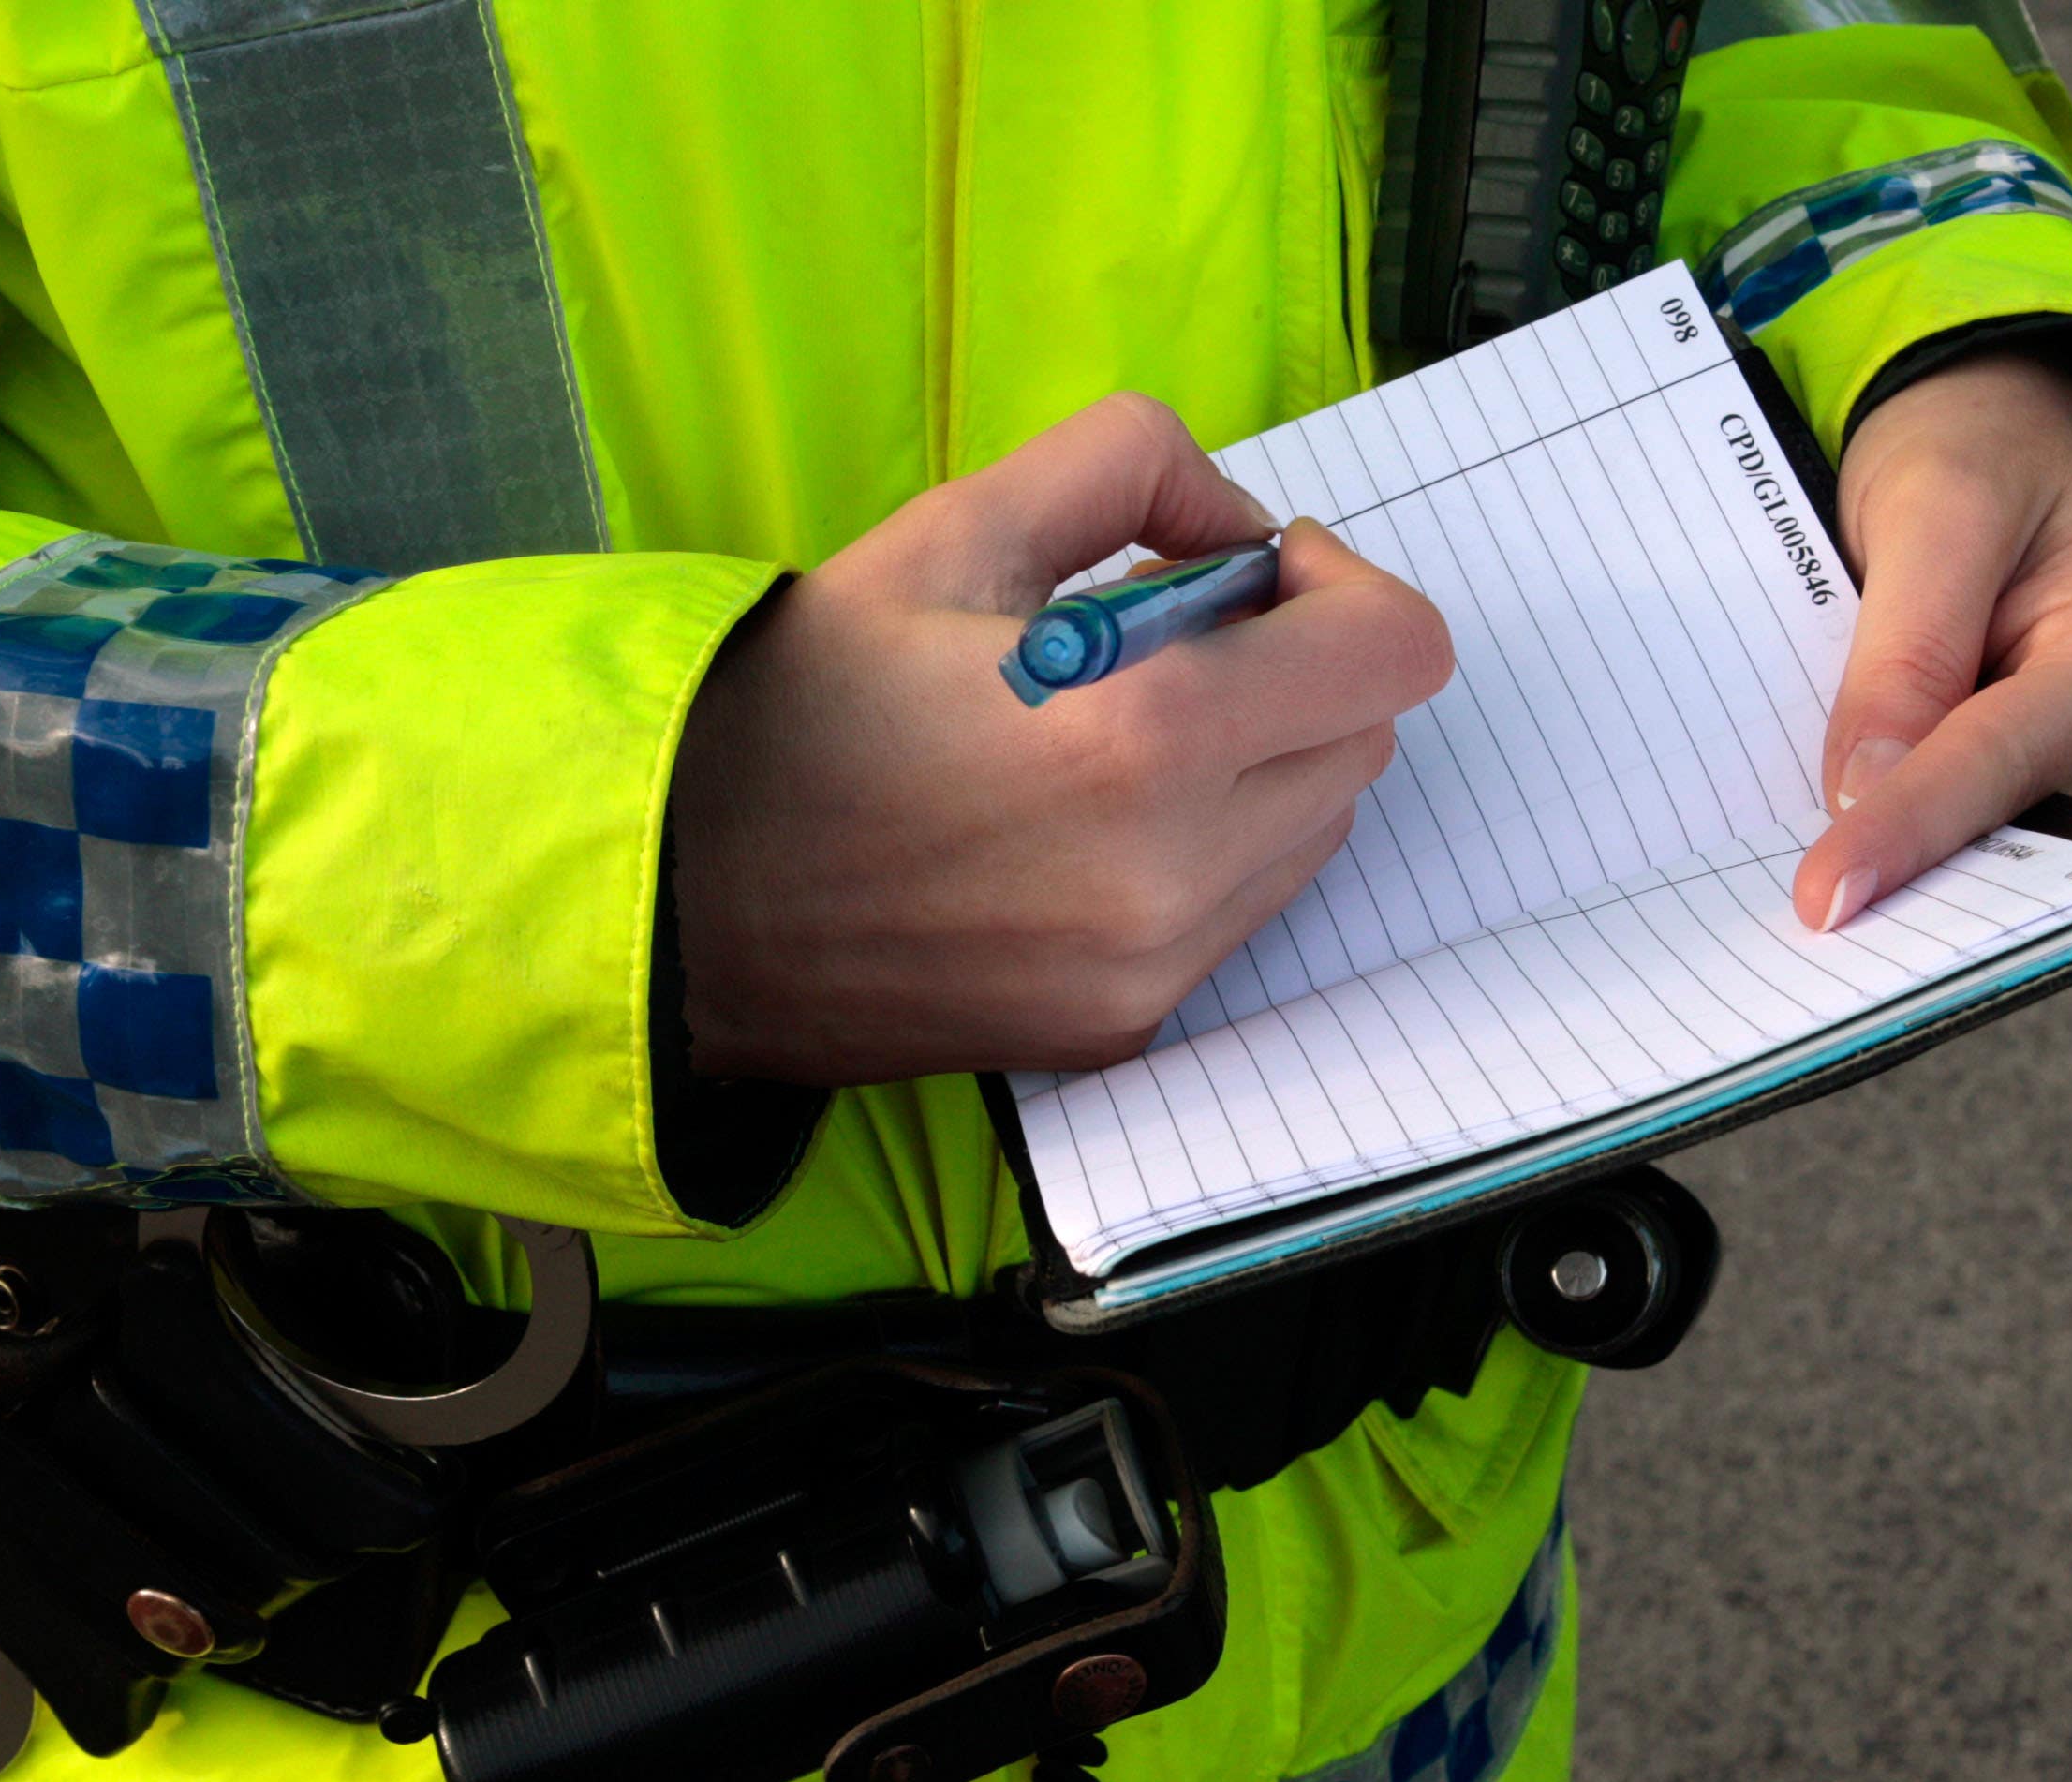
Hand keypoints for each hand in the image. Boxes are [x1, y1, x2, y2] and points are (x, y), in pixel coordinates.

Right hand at [670, 393, 1453, 1083]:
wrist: (679, 900)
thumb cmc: (801, 707)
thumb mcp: (953, 526)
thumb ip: (1128, 463)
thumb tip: (1234, 523)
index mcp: (1147, 737)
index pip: (1392, 654)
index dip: (1343, 586)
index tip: (1251, 572)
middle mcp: (1175, 874)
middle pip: (1363, 741)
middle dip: (1298, 667)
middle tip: (1170, 637)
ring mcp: (1152, 970)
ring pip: (1310, 833)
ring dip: (1259, 761)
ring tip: (1113, 731)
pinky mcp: (1119, 1027)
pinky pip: (1235, 914)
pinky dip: (1202, 849)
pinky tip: (1078, 821)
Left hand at [1792, 351, 2071, 928]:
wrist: (2000, 435)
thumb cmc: (1982, 451)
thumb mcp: (1938, 507)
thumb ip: (1906, 647)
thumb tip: (1863, 785)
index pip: (1999, 765)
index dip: (1907, 833)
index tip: (1824, 897)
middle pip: (2000, 837)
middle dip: (1902, 876)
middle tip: (1791, 922)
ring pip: (1975, 851)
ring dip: (1888, 870)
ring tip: (1787, 894)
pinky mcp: (2017, 782)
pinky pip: (1952, 830)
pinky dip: (1885, 839)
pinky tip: (1813, 855)